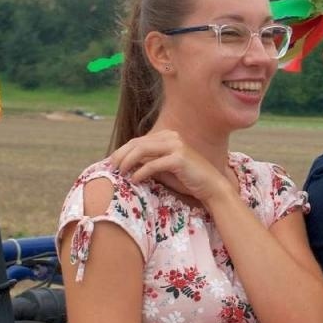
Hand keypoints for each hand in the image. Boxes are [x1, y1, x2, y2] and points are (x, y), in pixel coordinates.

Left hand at [110, 129, 230, 202]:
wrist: (210, 186)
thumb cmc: (186, 179)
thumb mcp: (163, 168)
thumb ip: (148, 162)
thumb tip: (124, 164)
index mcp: (168, 136)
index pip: (139, 140)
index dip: (123, 150)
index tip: (112, 162)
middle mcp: (172, 137)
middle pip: (138, 142)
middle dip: (121, 154)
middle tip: (112, 167)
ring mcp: (176, 146)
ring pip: (143, 150)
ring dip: (128, 161)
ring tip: (120, 173)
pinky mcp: (179, 158)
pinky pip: (153, 164)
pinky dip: (141, 172)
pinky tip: (135, 180)